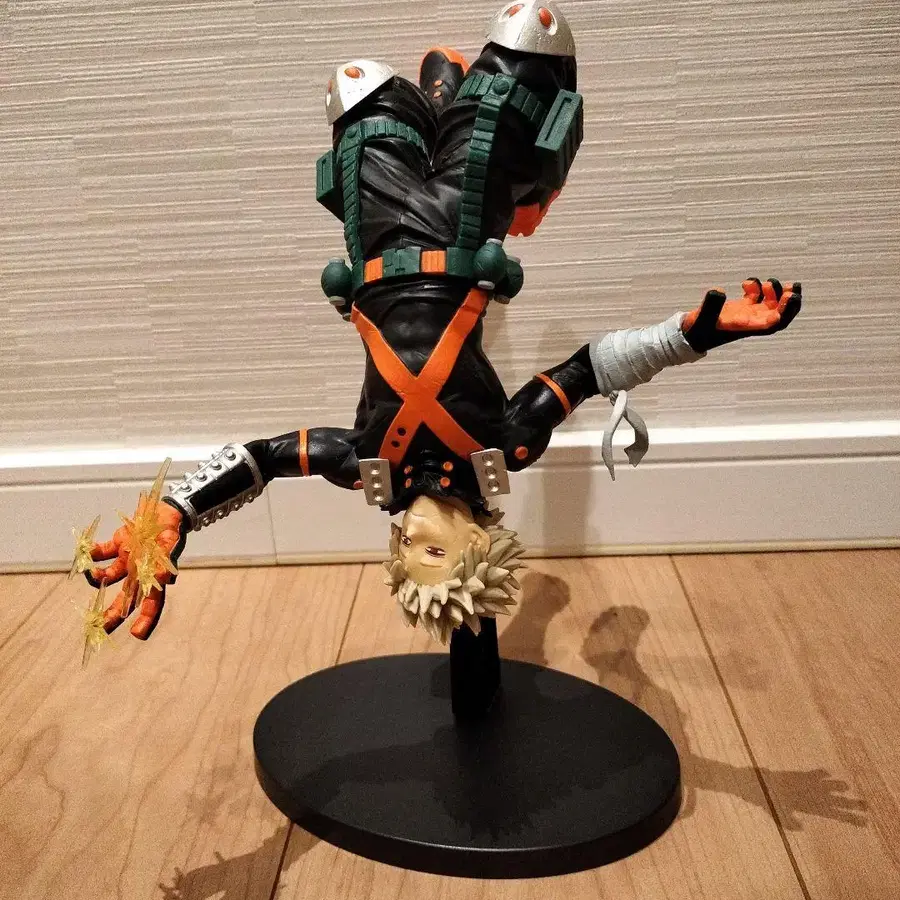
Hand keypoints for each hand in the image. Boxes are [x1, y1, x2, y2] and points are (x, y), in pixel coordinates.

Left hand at [85, 497, 183, 639]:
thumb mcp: (171, 545)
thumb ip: (166, 563)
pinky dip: (92, 554)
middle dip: (112, 615)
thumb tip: (164, 582)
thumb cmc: (171, 527)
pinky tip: (85, 553)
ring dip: (97, 578)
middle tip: (98, 630)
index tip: (138, 635)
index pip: (152, 603)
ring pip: (109, 577)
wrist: (165, 508)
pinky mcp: (118, 545)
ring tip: (90, 574)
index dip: (146, 620)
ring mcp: (127, 559)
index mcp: (154, 575)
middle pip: (125, 598)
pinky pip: (101, 553)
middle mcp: (139, 571)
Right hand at [682, 278, 801, 352]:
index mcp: (747, 327)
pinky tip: (747, 283)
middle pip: (780, 315)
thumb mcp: (703, 318)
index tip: (789, 296)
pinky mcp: (740, 309)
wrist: (688, 334)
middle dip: (790, 302)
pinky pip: (757, 299)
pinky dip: (757, 289)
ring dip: (775, 292)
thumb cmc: (696, 330)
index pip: (775, 322)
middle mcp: (751, 322)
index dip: (786, 310)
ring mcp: (747, 315)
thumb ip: (711, 305)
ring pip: (771, 305)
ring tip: (767, 282)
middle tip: (793, 286)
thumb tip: (718, 290)